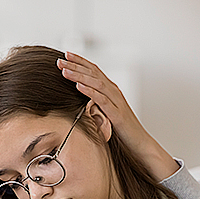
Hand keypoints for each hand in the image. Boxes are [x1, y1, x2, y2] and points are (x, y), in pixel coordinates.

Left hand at [57, 52, 178, 180]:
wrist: (139, 143)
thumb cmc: (122, 129)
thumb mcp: (105, 112)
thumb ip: (95, 102)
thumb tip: (79, 98)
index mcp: (110, 90)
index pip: (94, 70)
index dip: (80, 61)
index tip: (65, 54)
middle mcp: (114, 92)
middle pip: (93, 73)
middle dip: (76, 65)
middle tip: (60, 59)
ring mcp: (116, 102)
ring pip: (96, 83)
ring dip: (79, 75)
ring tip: (64, 70)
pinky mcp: (117, 114)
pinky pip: (102, 100)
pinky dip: (89, 91)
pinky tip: (78, 86)